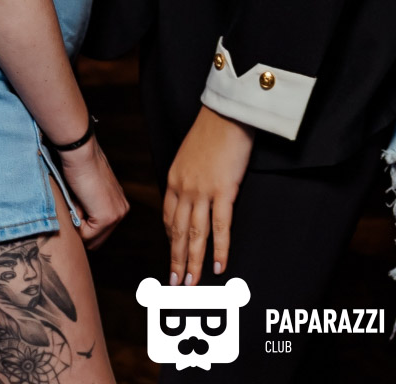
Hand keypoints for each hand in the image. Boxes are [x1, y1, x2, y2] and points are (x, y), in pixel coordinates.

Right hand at [57, 138, 128, 247]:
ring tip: (78, 201)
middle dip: (81, 229)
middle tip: (76, 204)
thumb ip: (88, 209)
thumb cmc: (78, 167)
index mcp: (118, 205)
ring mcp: (117, 215)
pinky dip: (76, 222)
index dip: (81, 223)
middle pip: (97, 240)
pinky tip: (79, 200)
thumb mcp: (86, 193)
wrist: (80, 153)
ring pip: (91, 240)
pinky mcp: (107, 217)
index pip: (98, 233)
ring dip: (79, 225)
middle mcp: (121, 211)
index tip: (77, 202)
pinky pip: (86, 235)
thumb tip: (76, 227)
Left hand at [164, 105, 253, 285]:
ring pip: (195, 235)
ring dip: (192, 262)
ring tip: (190, 283)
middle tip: (174, 283)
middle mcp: (184, 188)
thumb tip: (194, 189)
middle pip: (177, 231)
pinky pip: (220, 227)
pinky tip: (219, 266)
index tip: (172, 254)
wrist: (227, 112)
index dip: (169, 239)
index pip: (168, 216)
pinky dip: (220, 249)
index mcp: (174, 178)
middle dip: (175, 259)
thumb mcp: (190, 153)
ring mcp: (203, 191)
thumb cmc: (213, 129)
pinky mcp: (224, 190)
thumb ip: (188, 174)